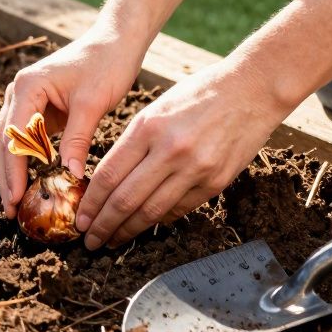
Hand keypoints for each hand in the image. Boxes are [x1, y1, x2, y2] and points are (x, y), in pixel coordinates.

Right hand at [0, 30, 142, 217]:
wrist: (115, 41)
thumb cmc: (106, 65)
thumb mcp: (92, 104)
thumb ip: (77, 140)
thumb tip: (69, 177)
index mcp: (27, 87)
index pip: (12, 138)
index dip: (13, 172)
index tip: (16, 199)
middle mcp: (18, 92)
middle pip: (1, 142)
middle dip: (5, 177)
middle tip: (11, 210)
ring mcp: (25, 100)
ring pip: (8, 142)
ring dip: (11, 172)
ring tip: (16, 202)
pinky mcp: (36, 107)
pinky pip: (24, 139)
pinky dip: (25, 161)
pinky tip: (31, 182)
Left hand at [75, 60, 290, 249]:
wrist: (251, 90)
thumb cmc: (198, 94)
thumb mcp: (155, 109)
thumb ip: (133, 143)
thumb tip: (109, 180)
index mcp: (148, 128)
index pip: (109, 175)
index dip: (90, 203)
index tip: (80, 218)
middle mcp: (170, 151)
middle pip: (125, 200)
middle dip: (103, 225)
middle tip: (90, 240)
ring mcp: (195, 169)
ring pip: (152, 212)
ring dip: (128, 231)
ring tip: (112, 241)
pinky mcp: (216, 182)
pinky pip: (179, 209)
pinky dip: (159, 221)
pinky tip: (145, 226)